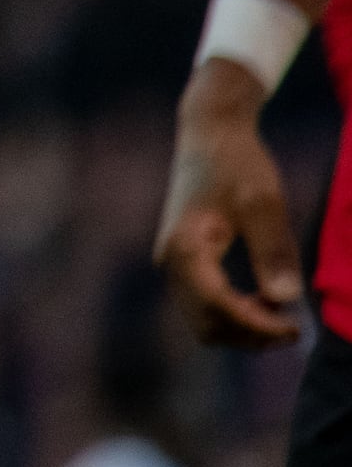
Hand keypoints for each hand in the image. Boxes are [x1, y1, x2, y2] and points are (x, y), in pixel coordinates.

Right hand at [162, 64, 309, 347]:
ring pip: (202, 320)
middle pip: (206, 324)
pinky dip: (233, 314)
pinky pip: (202, 305)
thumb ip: (274, 251)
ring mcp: (171, 262)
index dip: (258, 325)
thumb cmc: (237, 163)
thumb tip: (285, 299)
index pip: (218, 307)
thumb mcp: (264, 203)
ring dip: (242, 327)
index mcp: (185, 247)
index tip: (296, 327)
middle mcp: (169, 261)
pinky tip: (262, 300)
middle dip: (250, 334)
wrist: (209, 133)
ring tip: (280, 314)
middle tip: (293, 325)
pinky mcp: (181, 260)